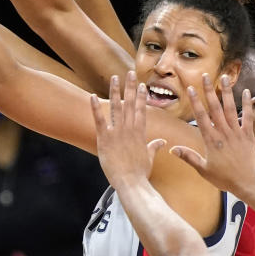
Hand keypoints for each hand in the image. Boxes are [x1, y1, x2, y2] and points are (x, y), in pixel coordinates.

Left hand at [90, 71, 164, 188]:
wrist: (131, 183)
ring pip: (116, 107)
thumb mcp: (149, 157)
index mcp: (140, 132)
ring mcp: (117, 132)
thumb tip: (163, 142)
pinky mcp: (105, 139)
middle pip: (131, 103)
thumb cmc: (140, 173)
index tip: (141, 84)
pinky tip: (91, 96)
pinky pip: (99, 120)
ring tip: (115, 78)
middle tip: (130, 72)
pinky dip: (95, 108)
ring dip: (115, 91)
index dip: (141, 96)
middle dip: (130, 87)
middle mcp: (130, 129)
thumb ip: (154, 147)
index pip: (142, 109)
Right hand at [170, 74, 254, 194]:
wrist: (247, 184)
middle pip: (215, 108)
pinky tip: (246, 92)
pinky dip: (246, 104)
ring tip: (225, 77)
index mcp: (211, 140)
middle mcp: (223, 133)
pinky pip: (247, 117)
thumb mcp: (203, 170)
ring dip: (227, 92)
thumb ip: (189, 157)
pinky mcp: (249, 135)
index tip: (191, 88)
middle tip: (206, 76)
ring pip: (230, 109)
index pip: (201, 117)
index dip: (195, 102)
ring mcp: (237, 133)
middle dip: (209, 91)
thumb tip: (172, 149)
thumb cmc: (224, 179)